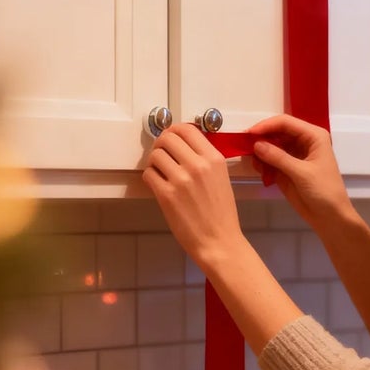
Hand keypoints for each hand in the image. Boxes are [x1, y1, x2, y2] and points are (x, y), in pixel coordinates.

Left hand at [141, 122, 244, 271]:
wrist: (219, 240)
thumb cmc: (221, 212)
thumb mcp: (221, 177)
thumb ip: (204, 159)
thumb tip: (184, 145)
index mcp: (214, 158)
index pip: (186, 129)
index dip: (173, 131)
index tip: (171, 138)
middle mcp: (198, 165)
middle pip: (167, 138)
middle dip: (160, 144)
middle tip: (161, 154)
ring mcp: (181, 180)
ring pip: (155, 155)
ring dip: (154, 162)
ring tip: (160, 172)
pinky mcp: (166, 195)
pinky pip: (148, 174)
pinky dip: (150, 177)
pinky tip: (158, 184)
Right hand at [247, 114, 351, 228]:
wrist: (330, 216)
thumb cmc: (324, 191)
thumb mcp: (302, 173)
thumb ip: (279, 158)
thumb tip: (256, 144)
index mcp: (313, 136)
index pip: (286, 123)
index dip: (266, 126)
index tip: (249, 134)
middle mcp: (303, 141)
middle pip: (276, 132)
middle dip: (261, 138)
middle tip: (243, 146)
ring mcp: (294, 155)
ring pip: (271, 146)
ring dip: (260, 152)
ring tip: (252, 162)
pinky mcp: (286, 169)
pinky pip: (270, 160)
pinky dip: (262, 163)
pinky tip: (259, 170)